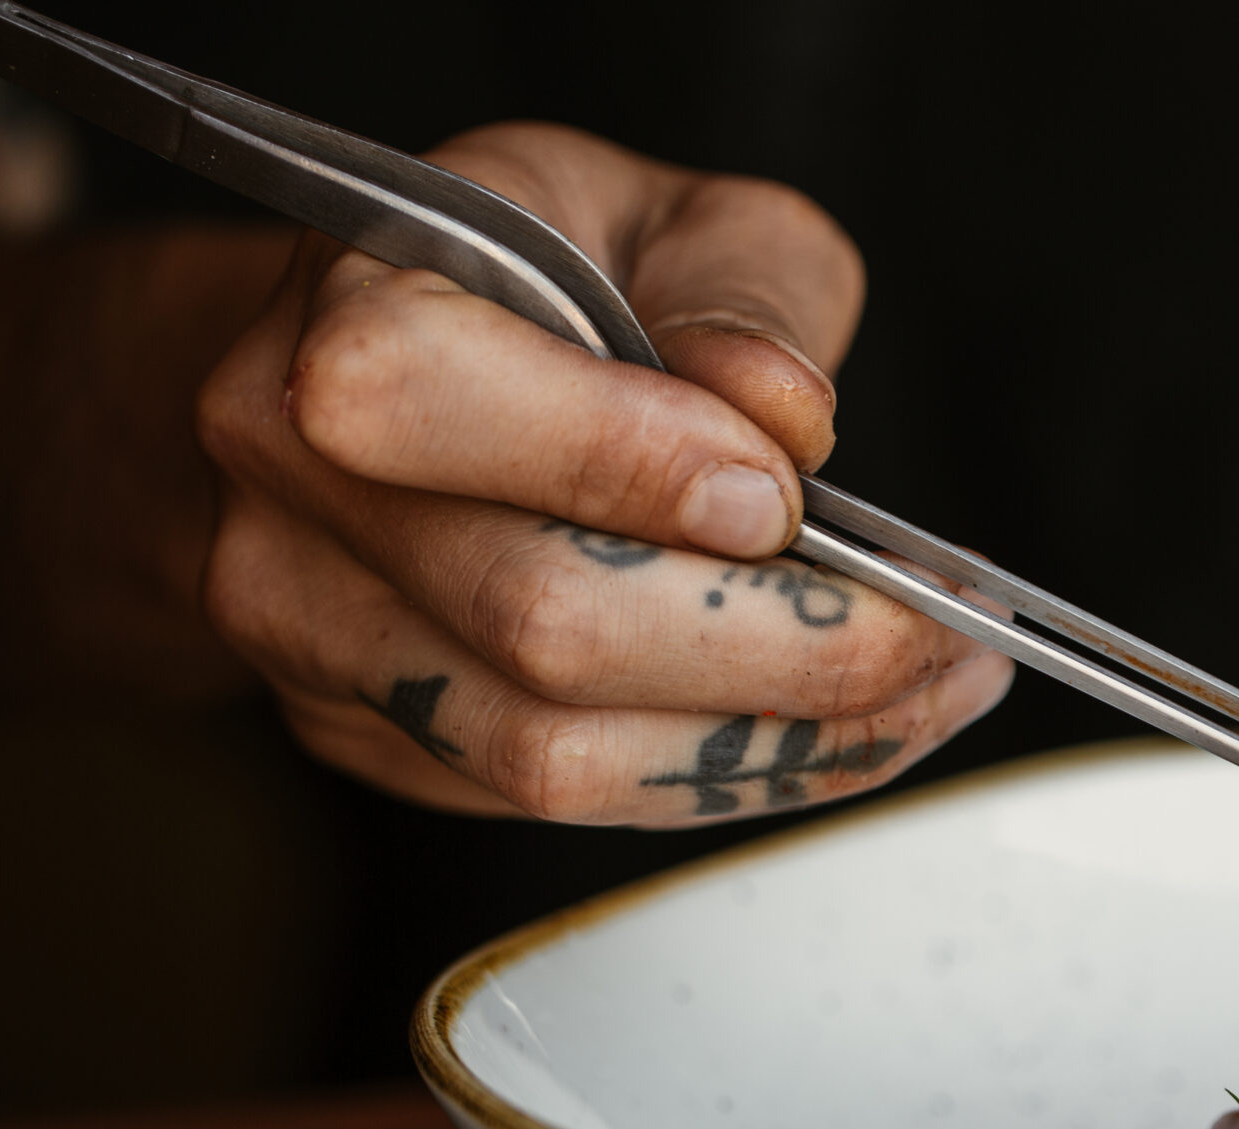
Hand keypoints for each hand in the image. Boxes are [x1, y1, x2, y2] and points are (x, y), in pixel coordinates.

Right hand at [196, 122, 1011, 822]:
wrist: (391, 368)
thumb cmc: (548, 273)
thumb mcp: (672, 213)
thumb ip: (740, 295)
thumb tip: (780, 423)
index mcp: (340, 306)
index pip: (426, 398)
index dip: (626, 460)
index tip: (788, 494)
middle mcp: (292, 490)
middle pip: (538, 620)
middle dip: (785, 644)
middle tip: (945, 629)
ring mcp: (318, 634)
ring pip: (558, 754)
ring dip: (784, 741)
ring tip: (930, 690)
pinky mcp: (378, 736)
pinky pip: (569, 805)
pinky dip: (732, 775)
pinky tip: (841, 727)